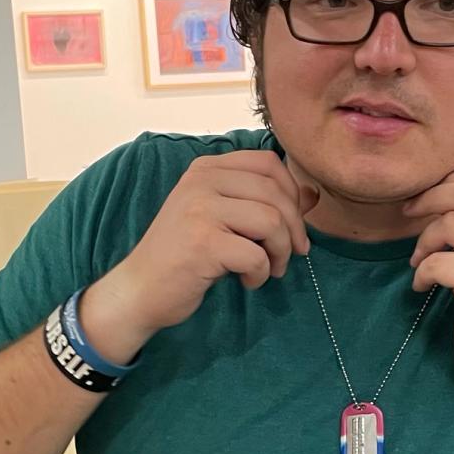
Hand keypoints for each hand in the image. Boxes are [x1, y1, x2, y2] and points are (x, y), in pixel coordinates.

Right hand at [81, 151, 316, 359]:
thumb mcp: (224, 220)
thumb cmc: (184, 255)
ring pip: (271, 221)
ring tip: (270, 269)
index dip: (291, 193)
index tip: (292, 224)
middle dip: (294, 228)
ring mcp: (200, 210)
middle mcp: (201, 181)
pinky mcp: (202, 243)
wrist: (140, 290)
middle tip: (292, 254)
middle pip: (274, 192)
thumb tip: (313, 194)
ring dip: (280, 252)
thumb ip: (263, 202)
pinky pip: (256, 255)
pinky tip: (247, 281)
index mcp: (206, 169)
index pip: (267, 163)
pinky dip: (261, 273)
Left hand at [404, 167, 453, 380]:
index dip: (451, 180)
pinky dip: (422, 272)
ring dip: (424, 241)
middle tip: (409, 213)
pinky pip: (438, 261)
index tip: (429, 195)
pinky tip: (423, 285)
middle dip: (429, 199)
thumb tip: (441, 187)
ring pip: (449, 224)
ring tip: (420, 260)